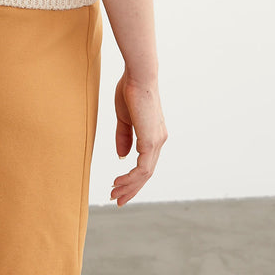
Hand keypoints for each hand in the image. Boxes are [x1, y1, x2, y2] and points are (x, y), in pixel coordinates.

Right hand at [110, 70, 167, 205]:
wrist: (138, 75)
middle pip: (146, 173)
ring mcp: (157, 141)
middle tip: (117, 199)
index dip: (132, 177)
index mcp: (153, 134)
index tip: (118, 186)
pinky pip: (142, 168)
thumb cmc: (130, 89)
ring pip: (145, 174)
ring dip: (129, 186)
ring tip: (115, 194)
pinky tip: (119, 182)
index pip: (145, 162)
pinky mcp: (151, 141)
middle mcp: (159, 140)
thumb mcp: (124, 117)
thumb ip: (124, 137)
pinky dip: (131, 178)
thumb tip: (123, 157)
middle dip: (131, 188)